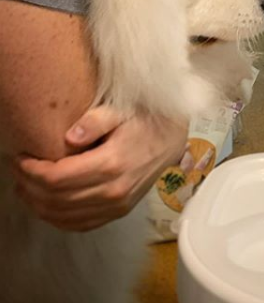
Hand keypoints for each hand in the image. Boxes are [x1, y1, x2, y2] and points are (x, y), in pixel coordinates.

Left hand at [12, 105, 187, 231]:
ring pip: (63, 216)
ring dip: (38, 204)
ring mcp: (117, 205)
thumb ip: (95, 121)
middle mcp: (113, 190)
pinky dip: (56, 218)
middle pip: (55, 199)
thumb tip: (68, 137)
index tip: (22, 158)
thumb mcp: (121, 111)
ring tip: (27, 186)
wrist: (171, 139)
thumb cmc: (144, 121)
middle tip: (20, 169)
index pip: (57, 178)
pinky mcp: (119, 211)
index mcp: (112, 163)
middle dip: (29, 186)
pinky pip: (79, 224)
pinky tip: (47, 203)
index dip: (31, 171)